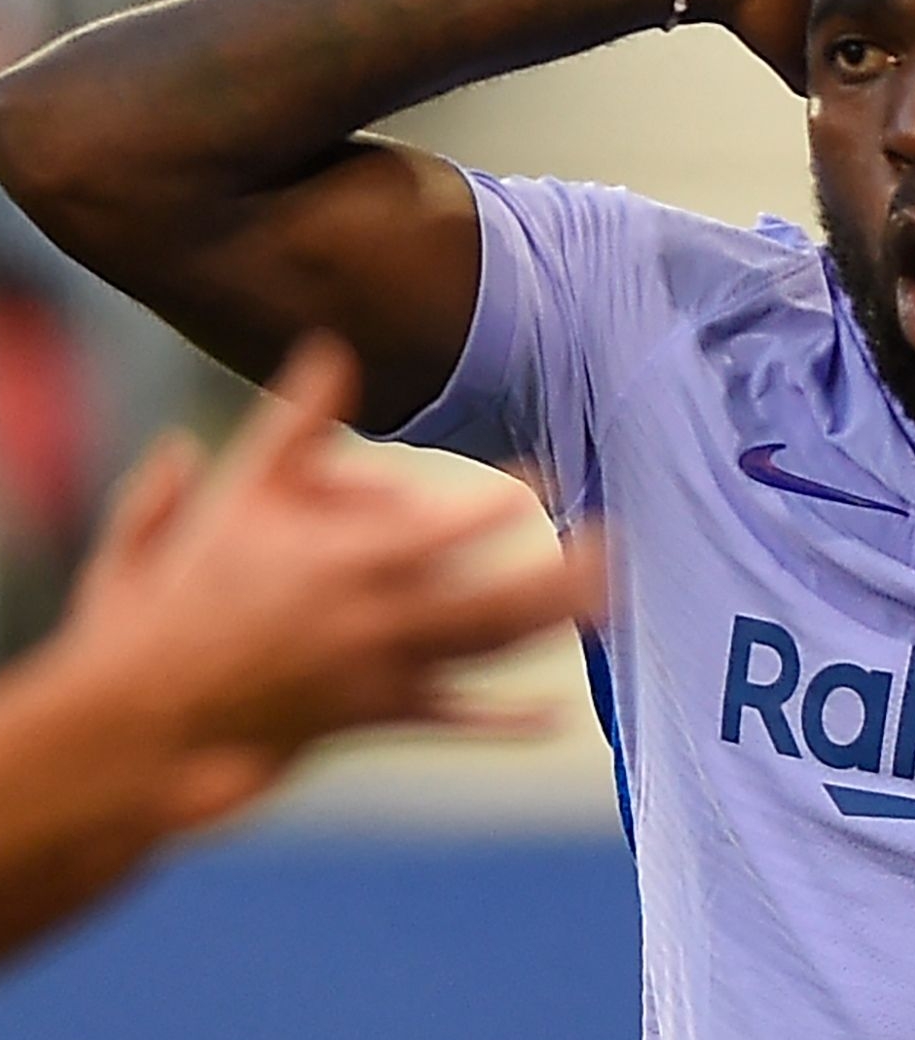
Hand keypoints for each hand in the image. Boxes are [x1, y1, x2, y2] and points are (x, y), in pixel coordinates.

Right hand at [52, 335, 600, 829]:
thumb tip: (331, 347)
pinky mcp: (374, 718)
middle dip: (554, 580)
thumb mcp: (227, 500)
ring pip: (483, 654)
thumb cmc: (180, 598)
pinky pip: (449, 719)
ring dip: (549, 629)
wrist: (139, 718)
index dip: (488, 509)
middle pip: (483, 603)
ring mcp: (377, 678)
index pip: (429, 533)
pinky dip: (501, 721)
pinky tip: (557, 718)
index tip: (544, 482)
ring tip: (614, 600)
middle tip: (620, 548)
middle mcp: (369, 625)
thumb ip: (291, 426)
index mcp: (335, 565)